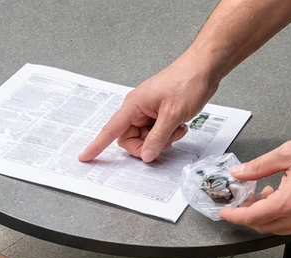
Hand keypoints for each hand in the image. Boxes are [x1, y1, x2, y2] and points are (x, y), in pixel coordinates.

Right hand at [78, 58, 217, 162]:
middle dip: (146, 146)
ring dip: (161, 140)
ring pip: (145, 138)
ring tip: (177, 130)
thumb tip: (146, 155)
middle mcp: (137, 109)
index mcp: (133, 105)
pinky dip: (167, 134)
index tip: (85, 157)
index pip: (110, 129)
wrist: (205, 67)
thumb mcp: (172, 115)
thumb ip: (157, 138)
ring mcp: (149, 111)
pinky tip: (180, 126)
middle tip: (163, 144)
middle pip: (129, 139)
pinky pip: (156, 133)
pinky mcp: (159, 113)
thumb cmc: (188, 81)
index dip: (96, 145)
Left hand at [219, 132, 290, 234]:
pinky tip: (282, 199)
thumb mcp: (289, 153)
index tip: (225, 212)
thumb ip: (259, 166)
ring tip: (263, 196)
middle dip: (248, 215)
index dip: (234, 215)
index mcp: (290, 201)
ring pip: (278, 228)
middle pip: (263, 226)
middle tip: (242, 200)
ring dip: (265, 216)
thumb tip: (240, 172)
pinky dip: (282, 216)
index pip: (252, 217)